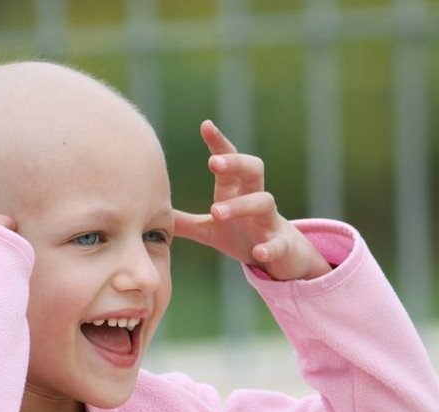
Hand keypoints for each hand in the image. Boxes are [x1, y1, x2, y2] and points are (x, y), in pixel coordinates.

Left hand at [174, 120, 331, 280]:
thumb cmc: (244, 237)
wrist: (282, 259)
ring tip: (216, 212)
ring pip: (264, 202)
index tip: (206, 125)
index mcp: (237, 192)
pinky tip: (258, 253)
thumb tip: (155, 214)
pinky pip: (278, 243)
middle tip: (211, 162)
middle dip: (235, 162)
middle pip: (253, 169)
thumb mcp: (211, 231)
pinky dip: (270, 247)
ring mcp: (270, 221)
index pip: (230, 160)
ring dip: (242, 205)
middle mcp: (256, 199)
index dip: (219, 142)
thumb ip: (186, 222)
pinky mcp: (282, 246)